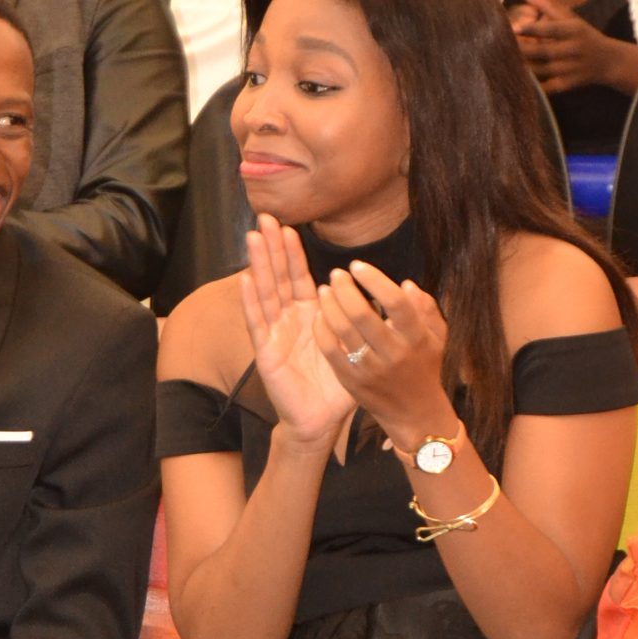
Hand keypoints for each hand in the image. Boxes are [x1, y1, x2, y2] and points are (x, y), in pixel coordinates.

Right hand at [239, 215, 353, 450]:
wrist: (320, 421)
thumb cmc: (336, 387)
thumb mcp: (355, 345)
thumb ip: (366, 318)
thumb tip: (392, 292)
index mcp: (309, 316)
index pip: (298, 277)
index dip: (293, 253)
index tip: (289, 226)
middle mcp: (288, 321)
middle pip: (278, 277)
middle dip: (271, 248)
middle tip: (265, 218)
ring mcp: (274, 334)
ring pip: (265, 292)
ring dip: (259, 264)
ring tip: (253, 237)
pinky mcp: (266, 352)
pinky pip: (257, 323)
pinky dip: (251, 301)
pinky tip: (246, 279)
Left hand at [311, 259, 451, 451]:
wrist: (414, 413)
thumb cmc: (424, 368)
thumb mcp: (436, 337)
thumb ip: (425, 307)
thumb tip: (405, 284)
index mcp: (416, 338)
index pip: (396, 303)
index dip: (374, 280)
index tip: (358, 265)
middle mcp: (393, 354)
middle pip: (363, 316)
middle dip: (345, 290)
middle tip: (336, 274)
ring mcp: (370, 370)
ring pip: (344, 333)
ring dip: (330, 307)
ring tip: (324, 290)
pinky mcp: (352, 382)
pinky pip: (331, 353)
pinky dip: (323, 332)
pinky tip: (320, 315)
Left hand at [511, 0, 618, 93]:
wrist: (607, 61)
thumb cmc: (582, 35)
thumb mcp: (569, 17)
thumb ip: (546, 5)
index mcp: (573, 29)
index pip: (551, 29)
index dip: (532, 29)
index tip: (514, 28)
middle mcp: (573, 49)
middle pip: (544, 51)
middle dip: (523, 50)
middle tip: (500, 48)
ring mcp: (570, 69)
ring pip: (542, 71)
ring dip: (523, 69)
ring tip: (502, 65)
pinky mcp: (567, 85)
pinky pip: (547, 88)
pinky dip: (533, 87)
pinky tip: (517, 84)